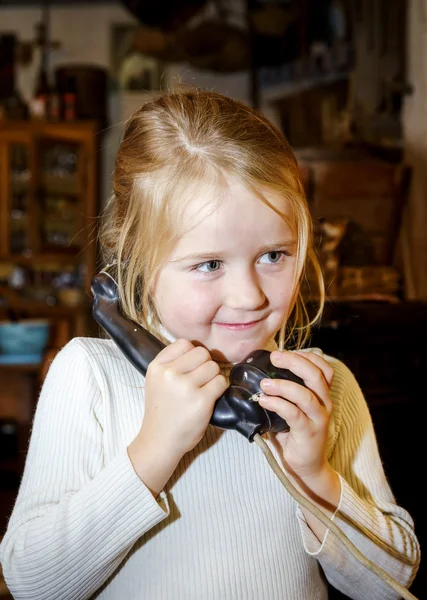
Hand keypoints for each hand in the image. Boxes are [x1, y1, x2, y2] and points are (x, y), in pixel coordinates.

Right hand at [137, 338, 227, 460]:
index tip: (190, 368)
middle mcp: (169, 374)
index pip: (184, 343)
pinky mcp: (201, 401)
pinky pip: (221, 382)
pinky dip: (220, 389)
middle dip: (205, 365)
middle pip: (202, 353)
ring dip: (213, 377)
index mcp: (157, 366)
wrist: (160, 441)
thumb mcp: (156, 380)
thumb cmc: (162, 411)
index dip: (192, 354)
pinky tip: (209, 398)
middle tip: (199, 381)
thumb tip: (198, 349)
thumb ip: (172, 362)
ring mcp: (186, 387)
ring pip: (214, 366)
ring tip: (203, 390)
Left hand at [259, 350, 333, 482]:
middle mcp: (324, 404)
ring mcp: (318, 418)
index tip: (286, 353)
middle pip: (316, 375)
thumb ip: (285, 392)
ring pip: (305, 394)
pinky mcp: (308, 432)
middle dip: (294, 362)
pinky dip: (278, 404)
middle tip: (274, 357)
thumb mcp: (293, 408)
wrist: (306, 466)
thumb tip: (260, 374)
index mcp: (321, 395)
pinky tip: (264, 400)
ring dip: (283, 385)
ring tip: (264, 384)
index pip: (324, 368)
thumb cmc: (295, 433)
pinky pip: (294, 414)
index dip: (307, 356)